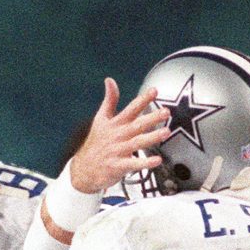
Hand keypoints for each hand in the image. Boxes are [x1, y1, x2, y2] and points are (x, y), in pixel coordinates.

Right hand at [69, 78, 170, 192]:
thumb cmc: (96, 142)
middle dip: (151, 118)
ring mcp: (118, 151)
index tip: (155, 91)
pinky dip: (145, 163)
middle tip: (166, 112)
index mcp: (115, 123)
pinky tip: (157, 160)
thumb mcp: (100, 119)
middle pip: (137, 125)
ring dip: (152, 137)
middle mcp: (118, 135)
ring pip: (137, 142)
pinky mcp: (118, 166)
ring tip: (166, 132)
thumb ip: (109, 100)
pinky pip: (133, 164)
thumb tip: (110, 80)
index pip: (131, 109)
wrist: (84, 169)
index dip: (142, 100)